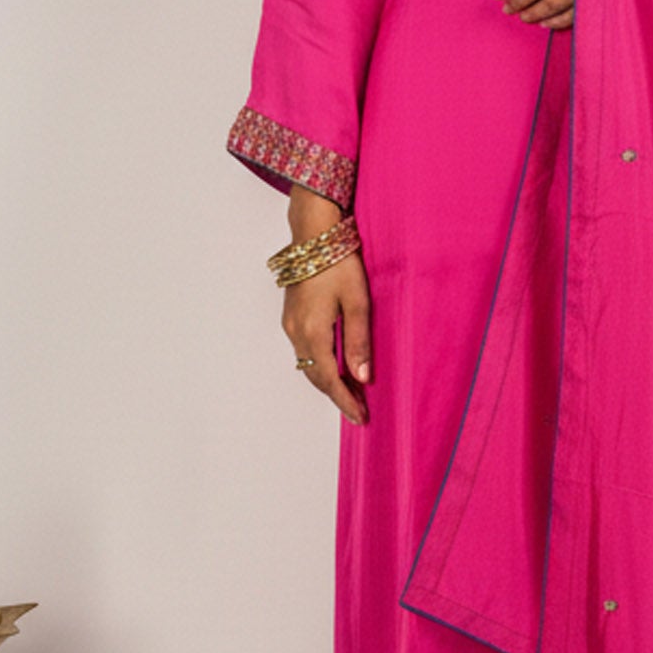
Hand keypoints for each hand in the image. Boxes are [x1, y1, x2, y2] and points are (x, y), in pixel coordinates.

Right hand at [282, 187, 370, 423]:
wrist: (313, 234)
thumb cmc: (338, 263)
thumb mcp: (357, 302)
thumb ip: (358, 342)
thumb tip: (362, 377)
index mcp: (313, 331)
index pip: (329, 379)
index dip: (345, 401)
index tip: (360, 418)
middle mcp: (296, 332)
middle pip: (315, 376)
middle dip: (337, 395)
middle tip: (359, 411)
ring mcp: (290, 323)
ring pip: (308, 364)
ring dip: (328, 380)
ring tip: (351, 392)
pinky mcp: (291, 315)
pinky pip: (304, 350)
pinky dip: (319, 364)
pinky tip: (335, 365)